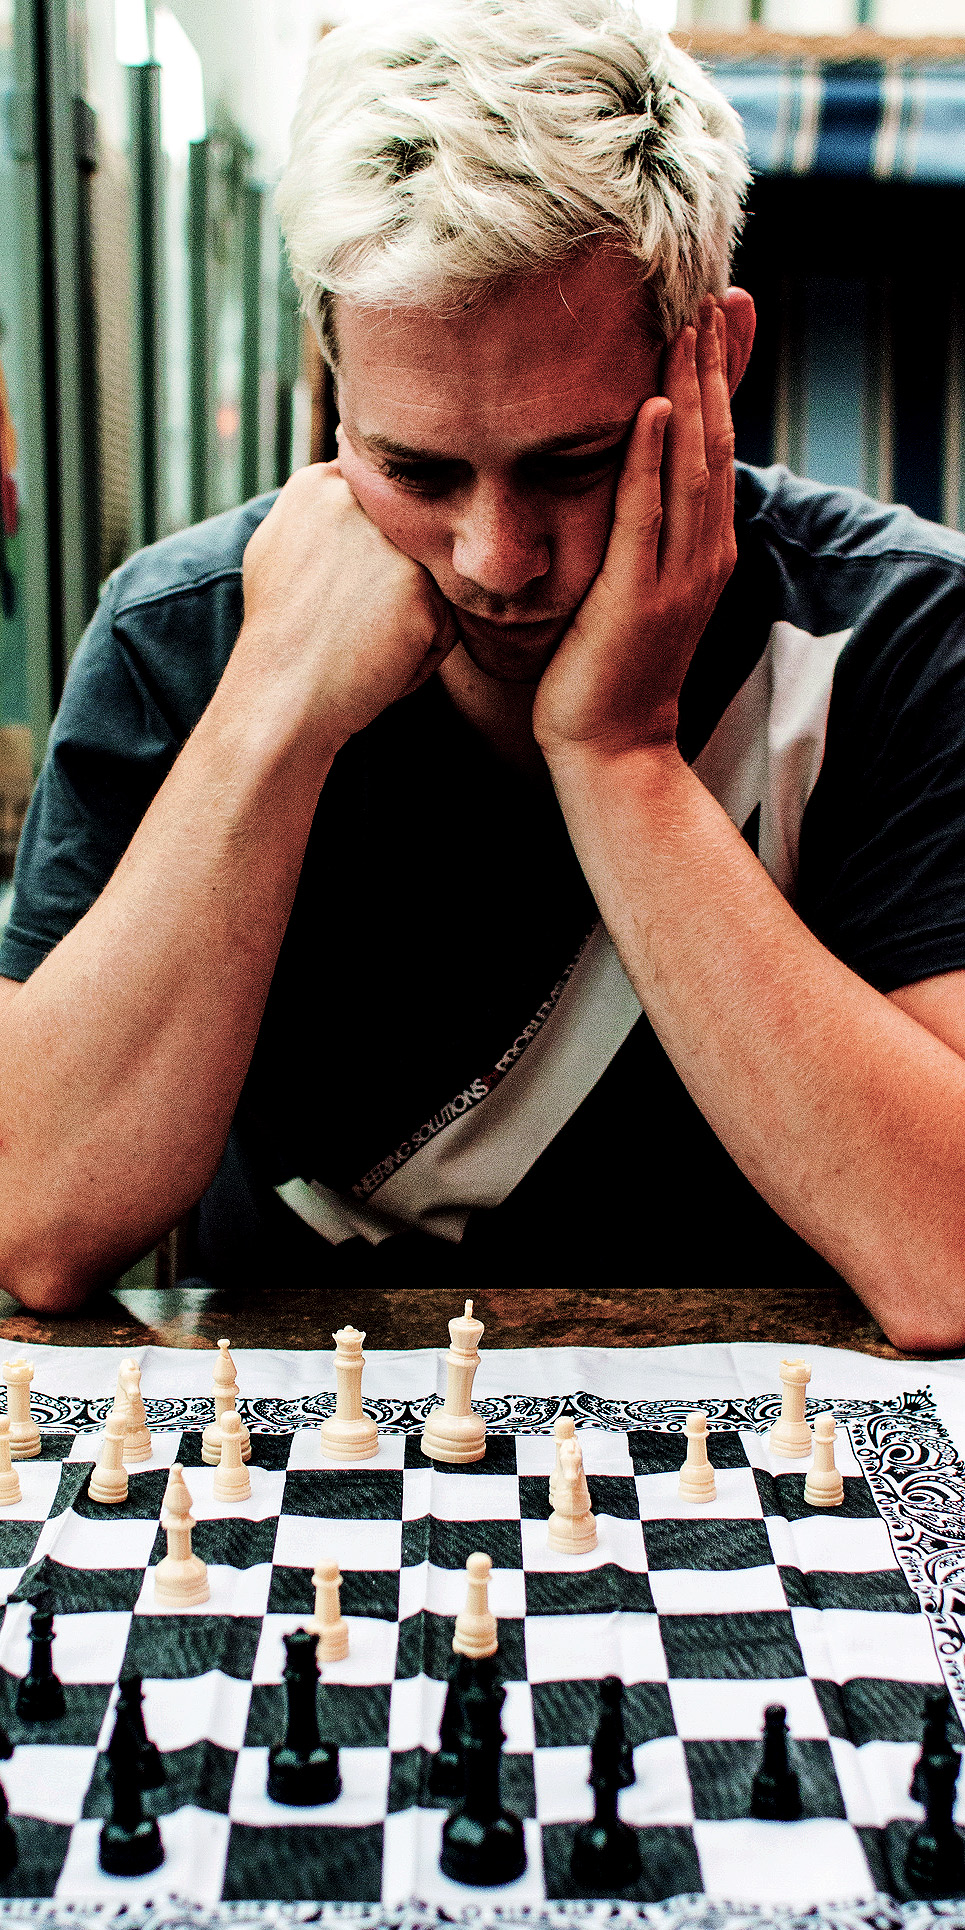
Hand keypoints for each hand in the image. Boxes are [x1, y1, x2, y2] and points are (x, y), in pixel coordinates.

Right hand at [239, 462, 457, 749]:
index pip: (384, 508)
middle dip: (397, 584)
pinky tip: (381, 661)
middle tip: (352, 623)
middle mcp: (355, 499)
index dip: (376, 556)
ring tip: (363, 641)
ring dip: (413, 617)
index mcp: (318, 483)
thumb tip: (352, 485)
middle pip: (414, 542)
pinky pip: (447, 622)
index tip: (347, 594)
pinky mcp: (421, 587)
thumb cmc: (281, 638)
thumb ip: (322, 512)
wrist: (281, 699)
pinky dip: (423, 651)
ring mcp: (391, 540)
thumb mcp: (281, 550)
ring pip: (434, 581)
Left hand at [532, 299, 736, 760]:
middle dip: (713, 368)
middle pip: (714, 442)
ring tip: (686, 327)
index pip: (715, 446)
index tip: (710, 319)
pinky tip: (650, 406)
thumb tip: (620, 485)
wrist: (611, 749)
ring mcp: (677, 576)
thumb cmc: (606, 671)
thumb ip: (636, 535)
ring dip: (689, 392)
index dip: (718, 381)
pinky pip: (646, 513)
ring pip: (692, 466)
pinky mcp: (638, 597)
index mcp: (704, 548)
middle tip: (709, 297)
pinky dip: (649, 457)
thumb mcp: (630, 587)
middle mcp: (703, 554)